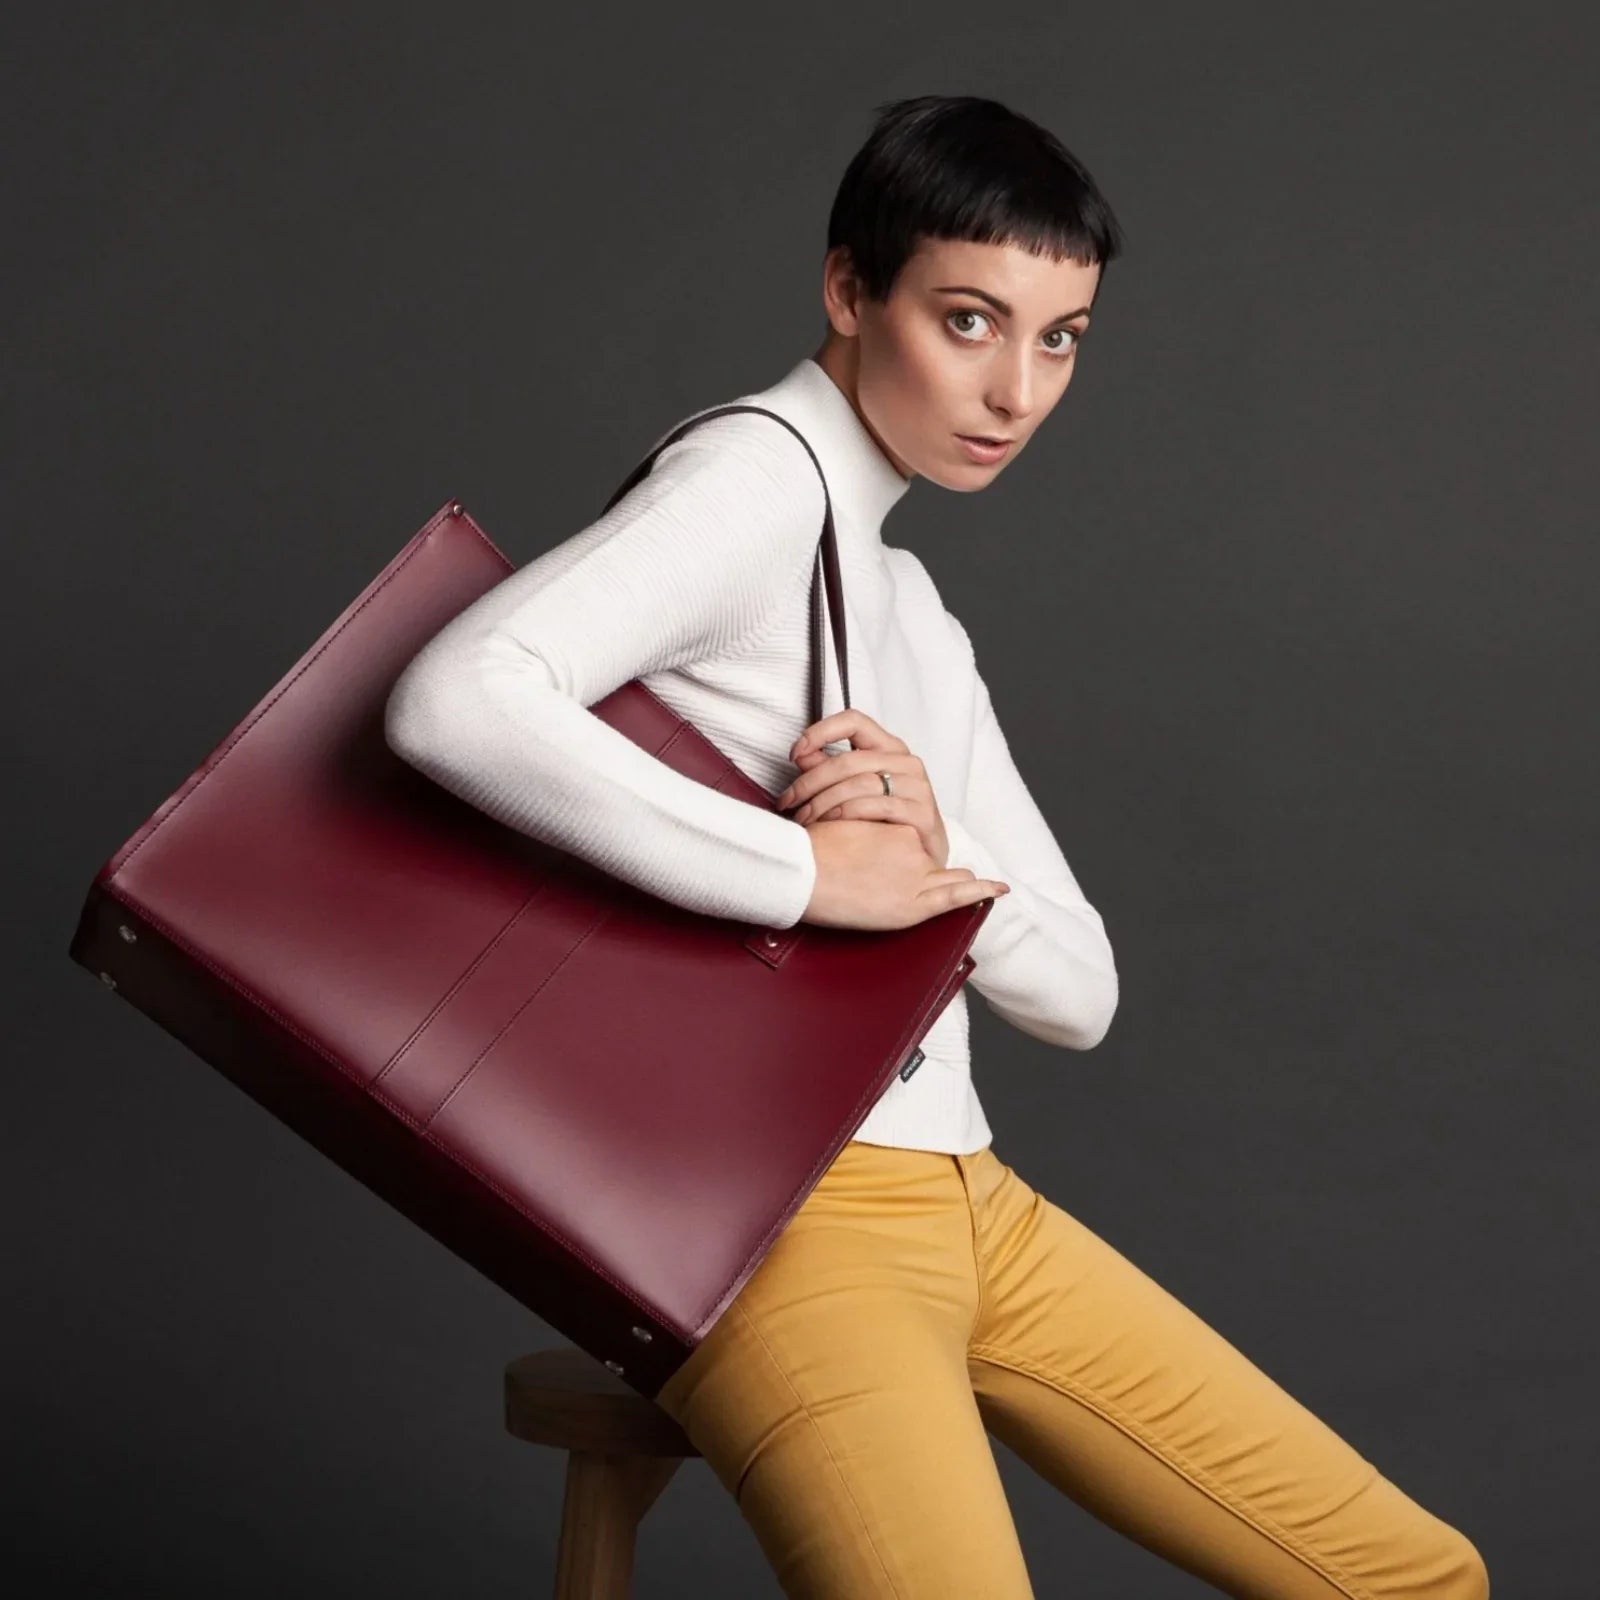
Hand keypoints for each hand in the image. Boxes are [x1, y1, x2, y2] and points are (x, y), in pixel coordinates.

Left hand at [775, 707, 951, 866]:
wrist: (925, 856)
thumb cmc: (887, 819)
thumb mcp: (856, 789)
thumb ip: (828, 769)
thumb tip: (800, 755)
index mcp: (889, 748)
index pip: (853, 721)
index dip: (820, 731)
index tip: (794, 753)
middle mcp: (906, 762)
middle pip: (847, 761)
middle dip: (809, 782)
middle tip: (788, 801)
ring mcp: (918, 787)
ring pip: (859, 784)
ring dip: (823, 803)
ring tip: (805, 820)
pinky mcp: (923, 813)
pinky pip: (878, 807)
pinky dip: (848, 814)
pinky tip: (832, 825)